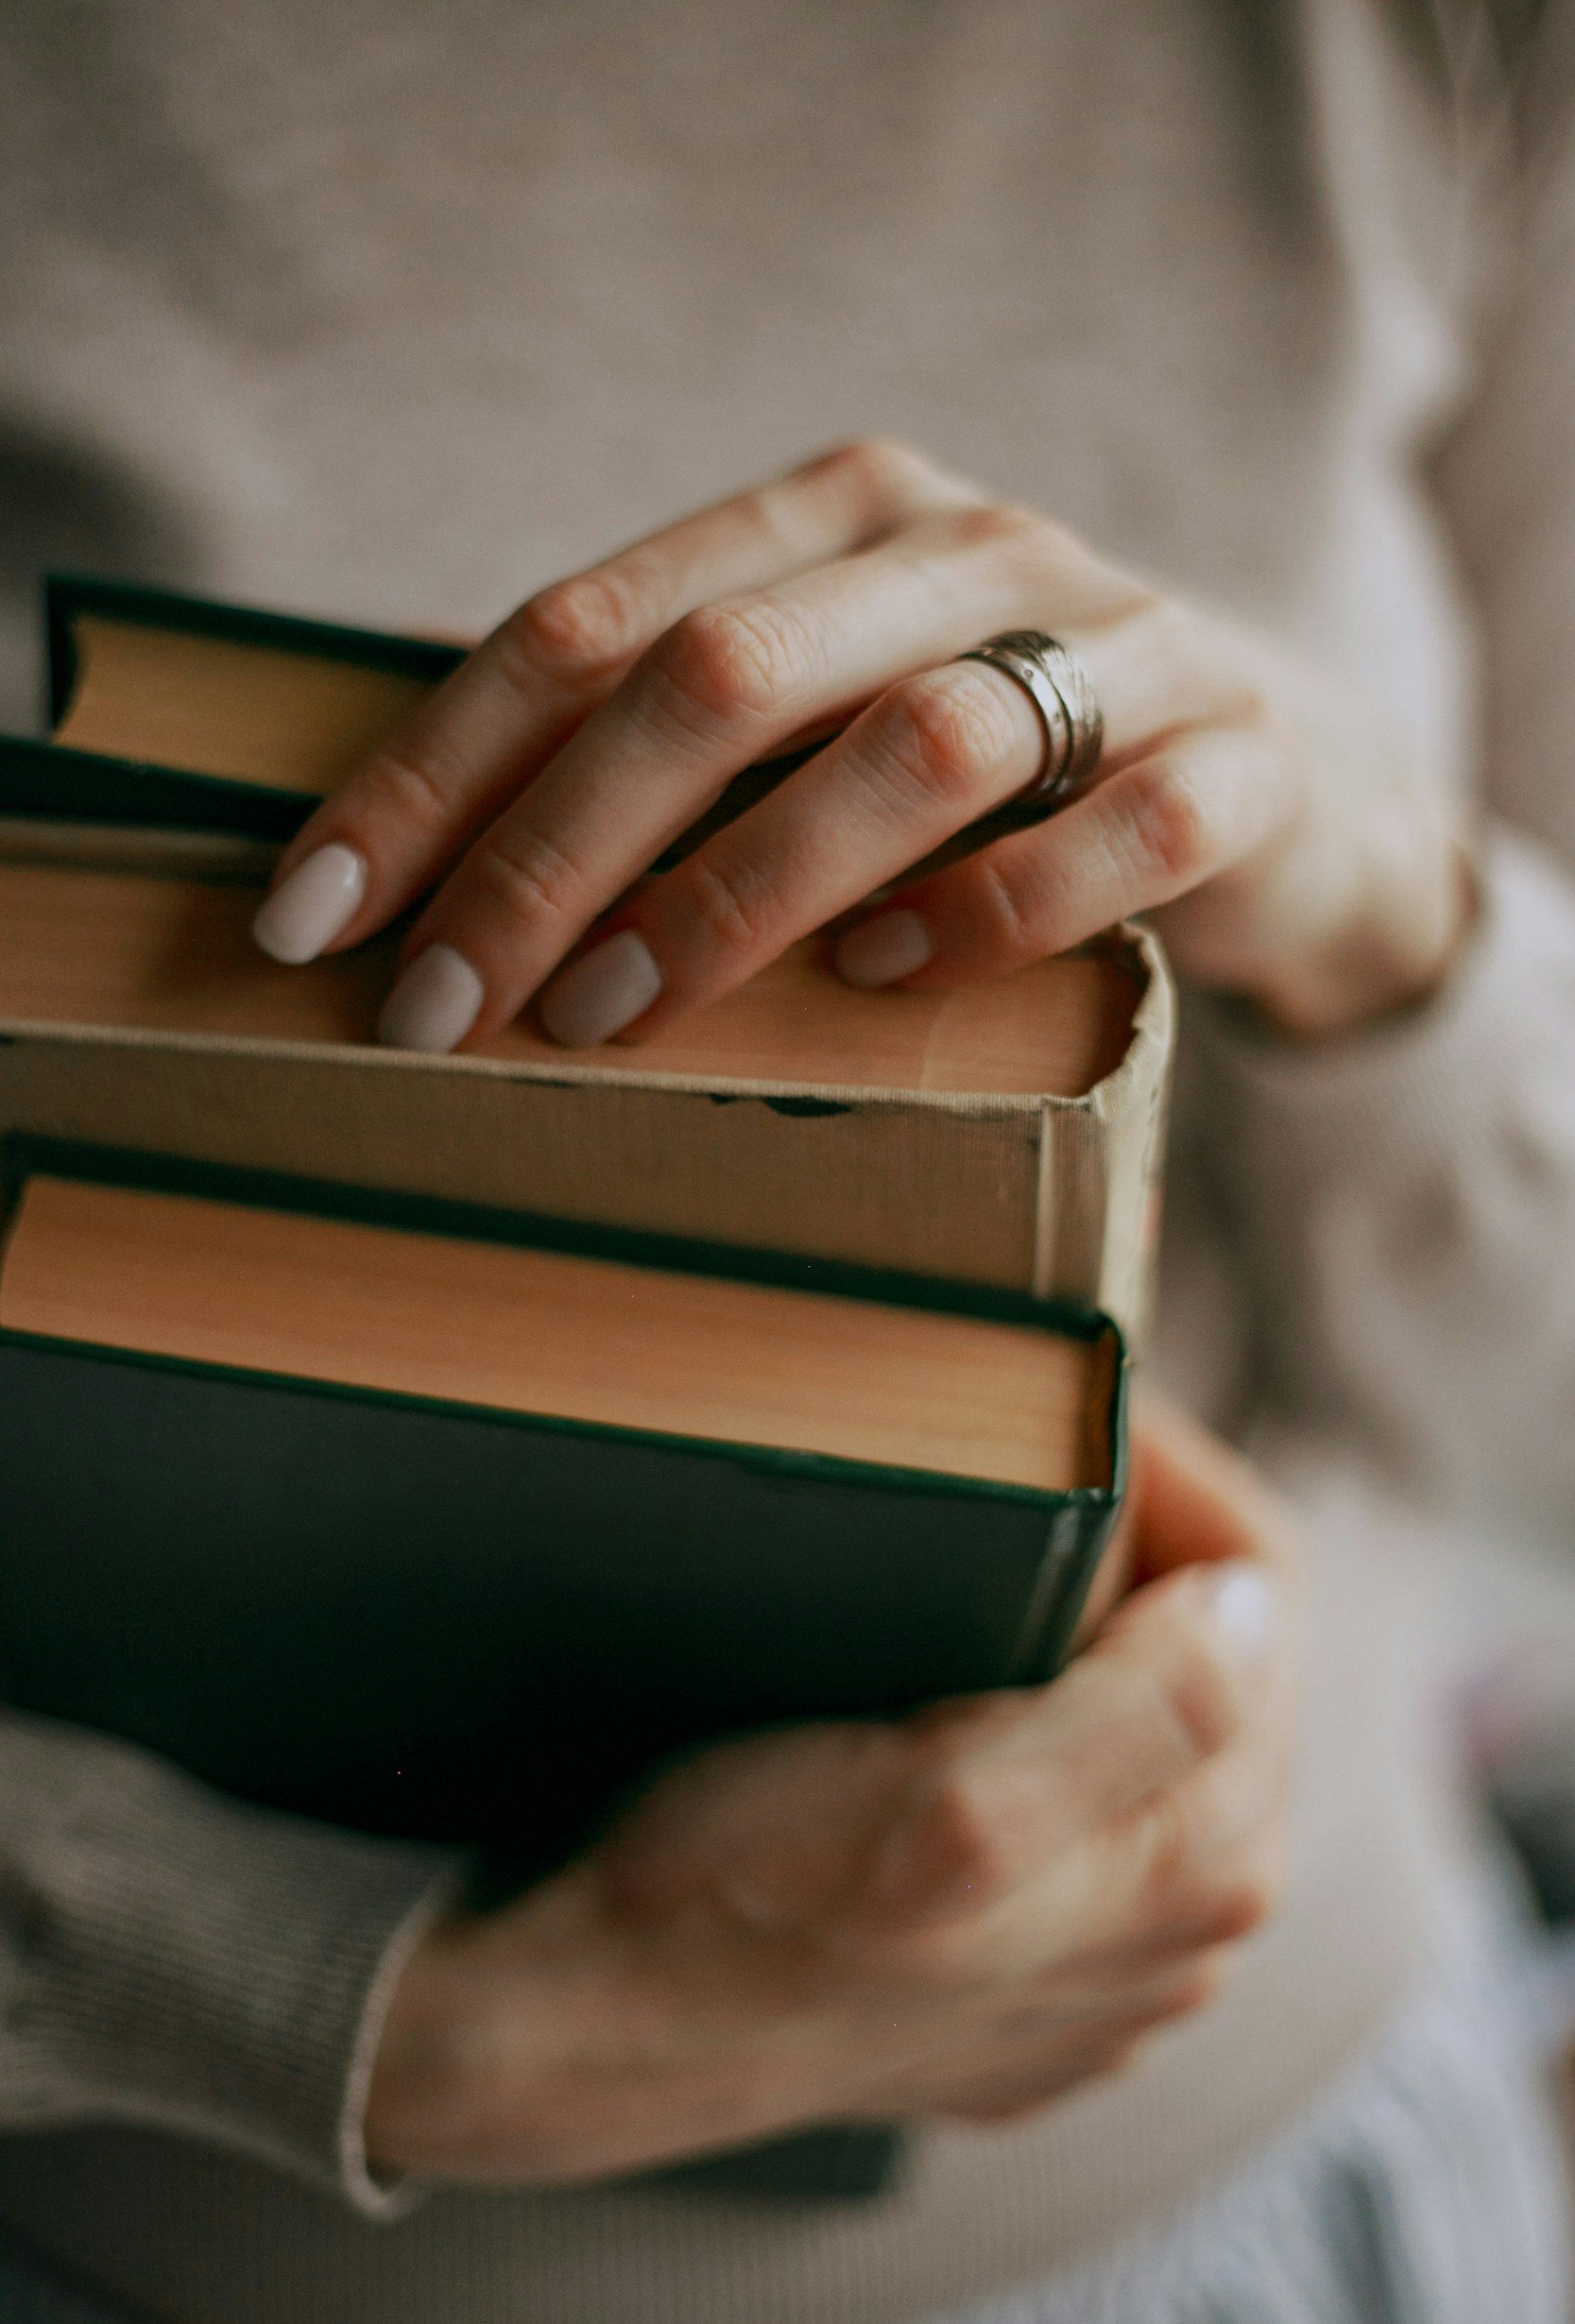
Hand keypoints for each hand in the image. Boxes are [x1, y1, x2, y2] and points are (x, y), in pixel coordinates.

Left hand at [254, 438, 1470, 1050]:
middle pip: (720, 679)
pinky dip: (989, 912)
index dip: (432, 775)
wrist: (1282, 768)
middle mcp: (966, 546)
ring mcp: (1120, 640)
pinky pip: (1113, 832)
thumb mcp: (825, 720)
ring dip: (743, 889)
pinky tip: (888, 978)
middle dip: (553, 856)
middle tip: (447, 1012)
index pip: (584, 627)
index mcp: (830, 516)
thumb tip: (427, 892)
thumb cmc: (998, 770)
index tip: (317, 918)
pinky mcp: (1240, 755)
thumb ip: (677, 756)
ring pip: (913, 744)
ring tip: (621, 1015)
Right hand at [363, 1398, 1301, 2184]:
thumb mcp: (950, 1803)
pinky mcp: (1031, 1982)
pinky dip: (1047, 1727)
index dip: (1177, 1479)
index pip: (1264, 1595)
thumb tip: (1252, 1606)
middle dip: (1147, 1550)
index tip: (1071, 1412)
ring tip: (984, 1565)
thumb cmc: (746, 1903)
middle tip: (1025, 1467)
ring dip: (1098, 1635)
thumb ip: (1150, 1715)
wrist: (597, 2037)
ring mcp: (1111, 1967)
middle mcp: (1186, 1930)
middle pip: (1226, 1662)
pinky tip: (954, 1698)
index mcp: (1202, 1864)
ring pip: (1161, 1734)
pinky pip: (1092, 1812)